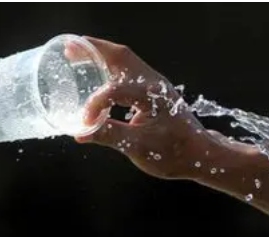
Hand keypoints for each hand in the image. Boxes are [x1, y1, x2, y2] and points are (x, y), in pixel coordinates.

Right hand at [72, 37, 213, 179]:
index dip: (95, 104)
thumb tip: (80, 133)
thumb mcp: (139, 148)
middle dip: (93, 50)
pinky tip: (98, 74)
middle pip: (120, 56)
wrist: (200, 154)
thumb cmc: (174, 152)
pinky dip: (111, 66)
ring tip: (77, 54)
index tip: (85, 122)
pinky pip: (130, 70)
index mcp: (151, 96)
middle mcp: (154, 83)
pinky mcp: (156, 91)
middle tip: (68, 50)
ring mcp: (156, 85)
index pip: (114, 90)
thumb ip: (109, 136)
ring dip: (102, 55)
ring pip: (125, 60)